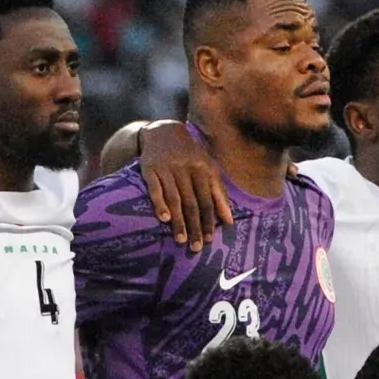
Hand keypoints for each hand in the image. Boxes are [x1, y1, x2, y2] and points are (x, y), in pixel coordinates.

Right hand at [141, 121, 233, 251]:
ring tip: (181, 239)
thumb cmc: (190, 154)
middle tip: (196, 247)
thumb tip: (229, 220)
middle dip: (195, 226)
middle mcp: (185, 169)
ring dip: (178, 221)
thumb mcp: (208, 168)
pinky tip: (163, 218)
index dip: (209, 220)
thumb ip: (219, 193)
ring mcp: (166, 169)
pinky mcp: (150, 169)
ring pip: (174, 199)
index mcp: (202, 169)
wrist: (163, 130)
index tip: (209, 240)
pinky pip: (155, 189)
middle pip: (191, 203)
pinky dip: (159, 203)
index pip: (207, 200)